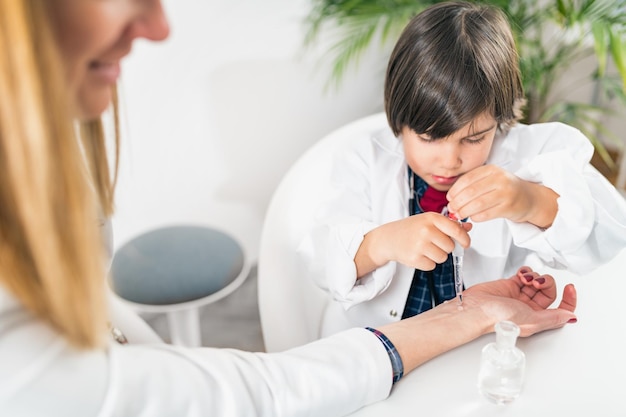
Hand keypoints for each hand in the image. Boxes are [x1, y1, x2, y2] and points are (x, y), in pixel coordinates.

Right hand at [355, 212, 471, 276]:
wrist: (389, 238)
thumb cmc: (411, 228)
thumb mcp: (429, 221)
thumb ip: (450, 224)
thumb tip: (469, 227)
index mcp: (432, 218)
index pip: (457, 230)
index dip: (465, 239)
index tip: (466, 244)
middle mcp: (426, 230)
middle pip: (450, 247)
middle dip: (445, 248)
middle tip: (433, 243)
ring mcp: (419, 245)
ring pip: (442, 258)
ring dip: (436, 256)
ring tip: (424, 249)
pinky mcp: (414, 259)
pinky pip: (432, 266)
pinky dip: (427, 263)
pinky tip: (418, 254)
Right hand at [377, 266, 575, 373]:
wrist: (475, 308)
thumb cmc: (497, 318)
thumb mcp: (531, 320)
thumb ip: (553, 318)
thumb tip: (571, 317)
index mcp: (537, 318)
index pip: (561, 308)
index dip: (569, 298)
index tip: (571, 287)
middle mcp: (530, 307)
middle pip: (549, 291)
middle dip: (547, 283)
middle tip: (538, 282)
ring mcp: (519, 295)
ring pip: (538, 281)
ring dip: (536, 276)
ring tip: (526, 278)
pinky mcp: (509, 284)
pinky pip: (524, 274)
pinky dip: (526, 271)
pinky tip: (521, 274)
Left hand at [446, 164, 557, 228]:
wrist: (529, 198)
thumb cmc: (505, 189)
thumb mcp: (490, 179)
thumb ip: (473, 184)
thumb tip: (451, 198)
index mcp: (491, 170)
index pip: (466, 179)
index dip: (455, 191)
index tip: (449, 198)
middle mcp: (499, 179)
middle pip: (470, 192)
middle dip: (457, 203)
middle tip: (451, 209)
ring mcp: (505, 193)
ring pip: (477, 204)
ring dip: (464, 211)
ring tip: (459, 215)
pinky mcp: (509, 207)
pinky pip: (486, 214)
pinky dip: (476, 217)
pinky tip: (473, 217)